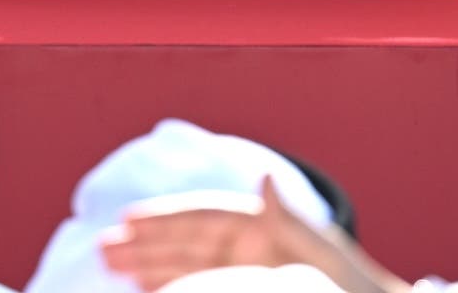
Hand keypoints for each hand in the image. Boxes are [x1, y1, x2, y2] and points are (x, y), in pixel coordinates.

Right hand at [102, 177, 403, 292]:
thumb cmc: (354, 285)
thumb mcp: (326, 254)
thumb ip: (293, 221)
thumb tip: (266, 176)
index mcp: (262, 226)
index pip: (204, 218)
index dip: (165, 218)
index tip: (128, 219)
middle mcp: (245, 244)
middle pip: (184, 240)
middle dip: (143, 242)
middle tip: (103, 247)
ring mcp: (240, 268)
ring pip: (182, 263)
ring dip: (145, 263)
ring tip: (109, 265)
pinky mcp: (239, 288)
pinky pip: (195, 284)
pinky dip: (166, 284)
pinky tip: (141, 287)